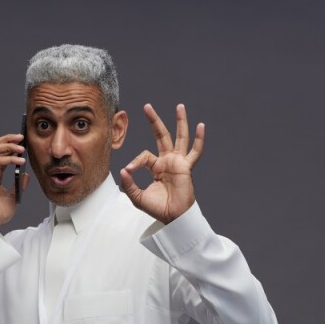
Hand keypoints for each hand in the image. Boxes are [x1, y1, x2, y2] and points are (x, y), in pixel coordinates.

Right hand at [0, 133, 28, 230]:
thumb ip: (19, 184)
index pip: (0, 151)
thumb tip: (25, 175)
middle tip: (22, 137)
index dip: (10, 144)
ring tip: (21, 148)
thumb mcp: (14, 196)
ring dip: (9, 145)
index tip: (23, 142)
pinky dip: (9, 159)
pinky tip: (19, 161)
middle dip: (8, 138)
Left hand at [119, 103, 203, 224]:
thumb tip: (123, 170)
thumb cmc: (158, 209)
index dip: (135, 161)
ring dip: (180, 121)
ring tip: (180, 106)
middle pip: (162, 135)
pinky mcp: (186, 167)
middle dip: (155, 121)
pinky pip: (195, 151)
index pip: (145, 155)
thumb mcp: (137, 197)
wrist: (173, 217)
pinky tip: (201, 126)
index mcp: (156, 167)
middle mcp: (168, 161)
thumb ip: (129, 184)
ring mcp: (178, 162)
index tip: (129, 170)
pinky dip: (199, 139)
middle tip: (147, 106)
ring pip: (180, 137)